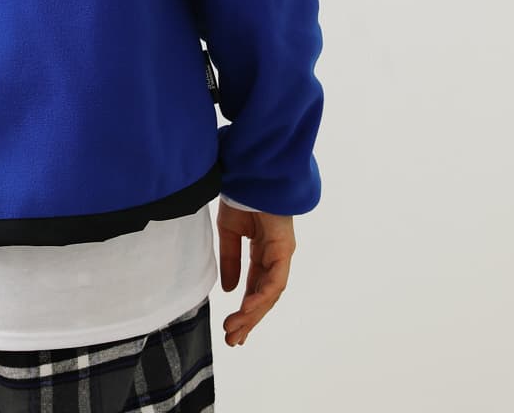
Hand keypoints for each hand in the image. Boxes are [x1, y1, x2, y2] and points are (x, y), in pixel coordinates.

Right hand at [216, 198, 294, 346]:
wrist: (250, 174)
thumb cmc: (241, 196)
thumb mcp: (229, 233)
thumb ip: (231, 261)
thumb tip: (230, 290)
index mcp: (262, 253)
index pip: (255, 288)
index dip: (245, 310)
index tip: (232, 329)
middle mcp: (275, 258)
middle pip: (264, 297)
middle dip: (248, 320)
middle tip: (233, 340)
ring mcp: (281, 255)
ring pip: (270, 294)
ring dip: (253, 314)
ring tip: (236, 330)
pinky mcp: (284, 250)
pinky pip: (274, 280)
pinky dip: (261, 296)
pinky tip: (247, 308)